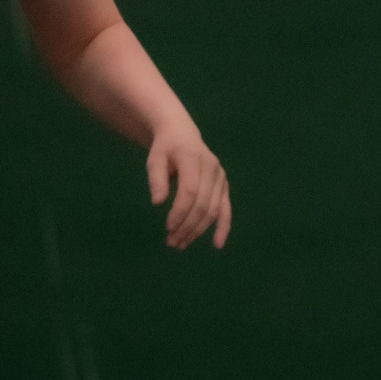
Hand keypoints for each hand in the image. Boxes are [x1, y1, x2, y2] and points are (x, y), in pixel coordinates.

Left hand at [146, 125, 229, 249]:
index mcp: (193, 158)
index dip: (180, 212)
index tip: (167, 228)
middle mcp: (211, 168)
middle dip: (187, 226)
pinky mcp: (224, 185)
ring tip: (181, 244)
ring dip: (198, 230)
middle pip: (202, 204)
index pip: (190, 191)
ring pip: (213, 210)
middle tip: (171, 242)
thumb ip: (156, 179)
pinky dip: (223, 227)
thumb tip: (157, 203)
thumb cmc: (165, 149)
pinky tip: (217, 244)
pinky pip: (226, 208)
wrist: (182, 135)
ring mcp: (220, 177)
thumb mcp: (154, 158)